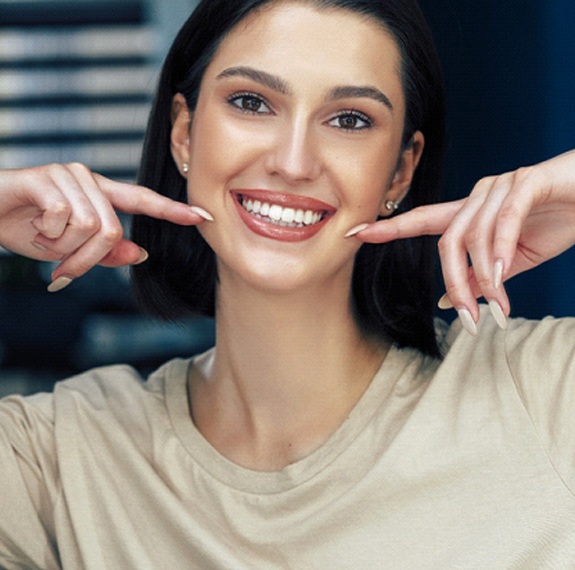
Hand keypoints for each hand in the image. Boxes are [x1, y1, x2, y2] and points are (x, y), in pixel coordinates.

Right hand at [0, 163, 210, 289]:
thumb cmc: (25, 229)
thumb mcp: (70, 251)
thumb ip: (105, 252)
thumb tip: (140, 254)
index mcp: (100, 195)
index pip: (142, 200)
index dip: (173, 210)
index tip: (203, 216)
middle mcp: (89, 179)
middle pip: (112, 230)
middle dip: (87, 260)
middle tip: (63, 273)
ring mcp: (68, 175)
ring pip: (91, 226)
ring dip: (66, 249)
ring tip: (45, 245)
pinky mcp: (46, 176)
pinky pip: (64, 217)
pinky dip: (48, 234)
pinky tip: (34, 227)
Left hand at [352, 150, 574, 330]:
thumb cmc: (557, 223)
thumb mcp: (511, 261)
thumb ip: (479, 278)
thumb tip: (443, 302)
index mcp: (470, 213)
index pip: (421, 220)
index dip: (387, 228)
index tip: (353, 233)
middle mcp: (478, 195)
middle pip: (446, 241)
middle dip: (453, 284)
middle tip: (468, 319)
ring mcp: (501, 186)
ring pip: (473, 236)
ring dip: (483, 277)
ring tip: (497, 308)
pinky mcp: (528, 183)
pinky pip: (504, 218)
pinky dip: (499, 248)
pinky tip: (502, 272)